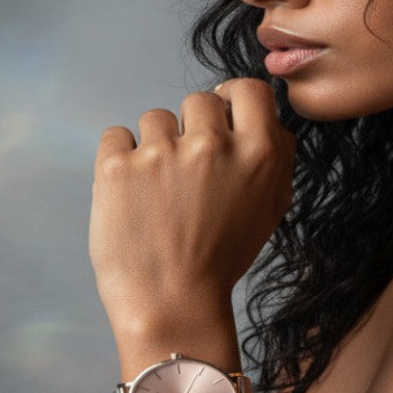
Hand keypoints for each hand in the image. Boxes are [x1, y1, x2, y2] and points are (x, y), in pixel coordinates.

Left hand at [89, 78, 294, 337]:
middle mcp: (213, 146)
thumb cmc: (221, 259)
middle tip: (186, 172)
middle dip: (191, 129)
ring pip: (156, 118)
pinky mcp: (117, 166)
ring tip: (157, 192)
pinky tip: (131, 193)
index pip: (249, 89)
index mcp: (258, 154)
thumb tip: (270, 122)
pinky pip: (116, 136)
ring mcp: (162, 153)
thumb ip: (276, 160)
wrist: (171, 303)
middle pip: (199, 101)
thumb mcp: (270, 210)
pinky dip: (120, 159)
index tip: (220, 116)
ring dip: (155, 146)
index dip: (232, 98)